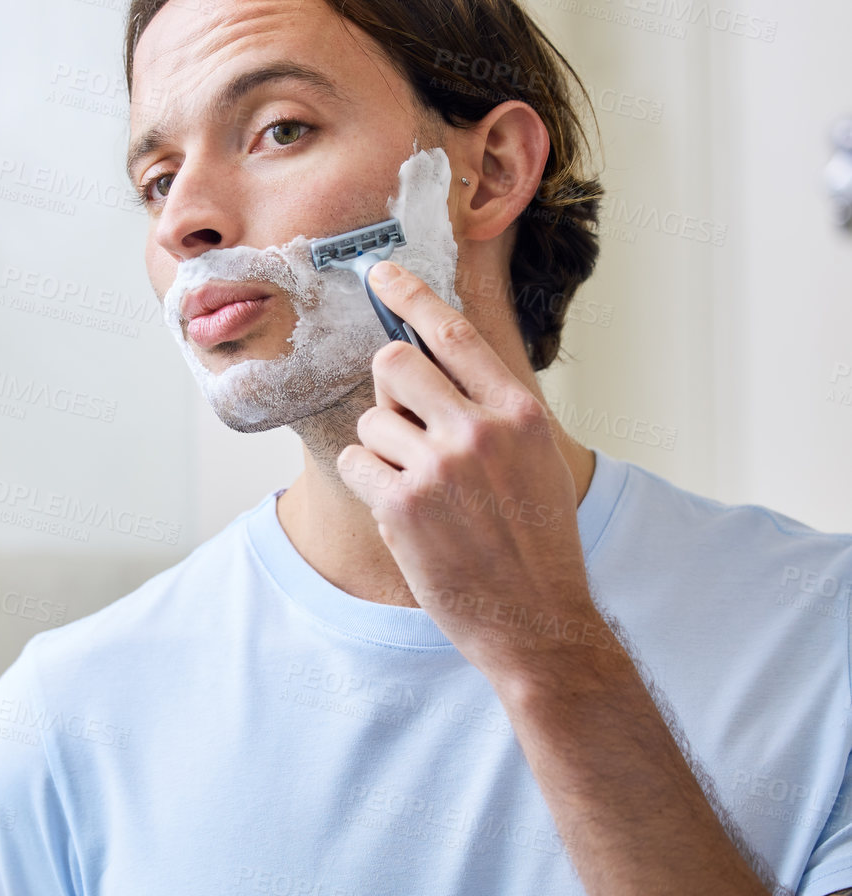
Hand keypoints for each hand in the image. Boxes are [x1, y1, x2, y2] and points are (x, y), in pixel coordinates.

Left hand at [335, 261, 616, 686]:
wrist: (539, 621)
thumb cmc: (535, 541)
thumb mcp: (534, 459)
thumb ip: (490, 409)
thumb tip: (432, 359)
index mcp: (520, 412)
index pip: (453, 332)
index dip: (410, 296)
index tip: (381, 274)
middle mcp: (481, 429)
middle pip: (394, 363)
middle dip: (389, 390)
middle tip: (407, 427)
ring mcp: (440, 466)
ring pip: (371, 419)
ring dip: (382, 449)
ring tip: (419, 489)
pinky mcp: (403, 504)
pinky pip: (356, 463)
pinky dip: (369, 483)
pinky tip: (402, 512)